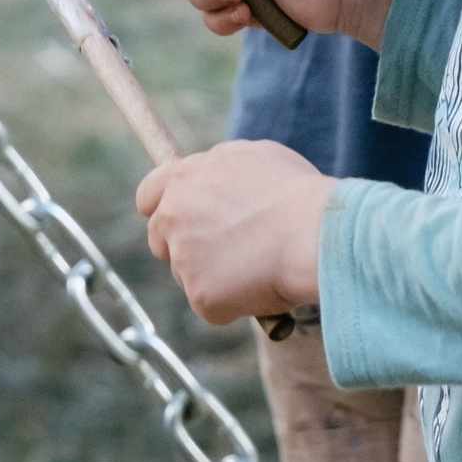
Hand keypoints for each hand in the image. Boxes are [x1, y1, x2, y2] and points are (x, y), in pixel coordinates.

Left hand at [138, 140, 332, 326]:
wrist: (313, 235)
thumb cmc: (294, 192)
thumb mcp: (253, 157)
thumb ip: (218, 172)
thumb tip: (212, 183)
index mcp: (184, 178)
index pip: (148, 195)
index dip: (162, 207)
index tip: (177, 219)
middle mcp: (174, 217)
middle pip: (160, 240)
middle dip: (184, 246)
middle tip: (224, 249)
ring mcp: (184, 260)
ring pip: (188, 275)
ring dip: (213, 274)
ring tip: (257, 261)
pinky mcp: (200, 297)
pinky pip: (212, 304)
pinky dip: (233, 301)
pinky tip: (261, 283)